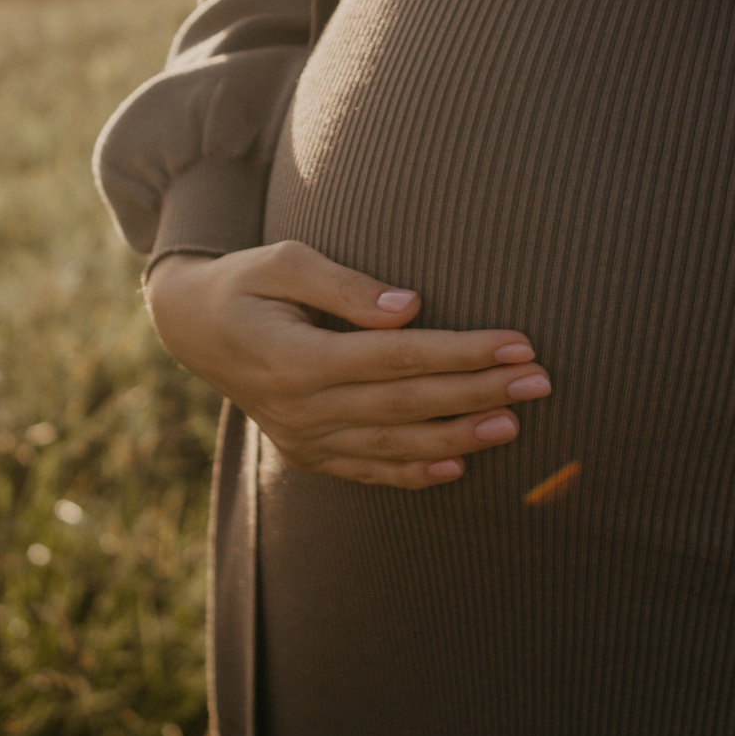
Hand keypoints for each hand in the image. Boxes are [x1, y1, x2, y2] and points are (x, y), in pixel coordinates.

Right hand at [143, 242, 551, 488]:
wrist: (193, 329)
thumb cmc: (246, 281)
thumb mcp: (284, 261)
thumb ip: (346, 286)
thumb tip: (411, 307)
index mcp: (295, 358)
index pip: (398, 357)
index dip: (462, 351)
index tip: (517, 342)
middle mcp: (300, 408)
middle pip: (407, 404)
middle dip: (479, 392)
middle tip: (541, 382)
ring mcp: (302, 438)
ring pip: (394, 445)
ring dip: (460, 437)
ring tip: (515, 424)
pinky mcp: (305, 453)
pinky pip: (368, 471)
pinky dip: (414, 474)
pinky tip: (459, 468)